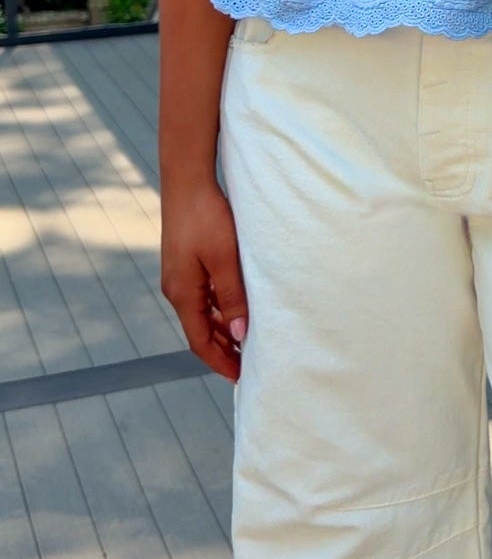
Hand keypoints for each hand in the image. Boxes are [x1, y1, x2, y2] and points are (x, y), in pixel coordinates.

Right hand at [161, 177, 248, 382]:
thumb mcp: (224, 260)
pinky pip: (203, 296)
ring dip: (223, 330)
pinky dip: (219, 309)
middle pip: (200, 331)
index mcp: (183, 294)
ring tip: (247, 341)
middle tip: (248, 365)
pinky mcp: (185, 263)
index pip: (200, 341)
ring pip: (203, 314)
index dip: (220, 362)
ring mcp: (179, 276)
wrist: (187, 181)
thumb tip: (241, 335)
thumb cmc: (206, 217)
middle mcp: (177, 289)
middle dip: (223, 350)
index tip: (240, 377)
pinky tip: (237, 308)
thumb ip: (233, 297)